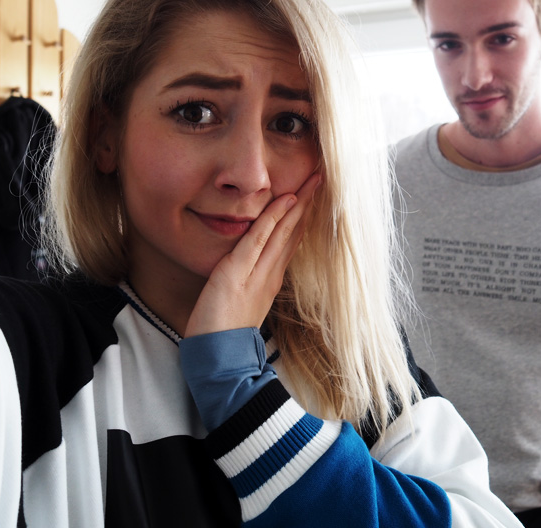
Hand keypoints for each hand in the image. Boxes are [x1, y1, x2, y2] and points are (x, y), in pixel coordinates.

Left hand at [184, 173, 320, 337]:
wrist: (218, 361)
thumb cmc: (224, 334)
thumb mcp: (242, 303)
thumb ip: (250, 283)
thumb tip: (255, 266)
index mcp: (271, 280)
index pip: (290, 241)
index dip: (302, 217)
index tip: (313, 196)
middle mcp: (270, 275)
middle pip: (293, 233)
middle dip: (307, 205)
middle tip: (322, 179)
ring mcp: (256, 274)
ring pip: (282, 233)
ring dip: (297, 205)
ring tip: (311, 183)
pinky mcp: (236, 275)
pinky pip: (257, 240)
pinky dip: (271, 220)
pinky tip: (284, 201)